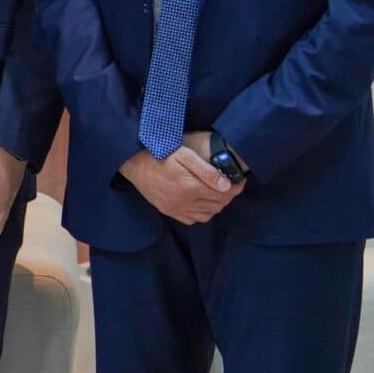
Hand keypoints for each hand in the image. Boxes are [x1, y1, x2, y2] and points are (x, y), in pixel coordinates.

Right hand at [120, 141, 239, 224]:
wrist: (133, 162)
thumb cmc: (160, 153)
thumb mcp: (184, 155)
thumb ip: (206, 170)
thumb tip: (226, 185)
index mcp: (190, 187)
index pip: (222, 193)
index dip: (236, 188)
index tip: (241, 181)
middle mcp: (184, 202)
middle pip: (216, 205)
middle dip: (228, 196)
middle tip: (232, 186)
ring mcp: (175, 209)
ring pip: (206, 215)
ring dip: (216, 206)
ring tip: (218, 193)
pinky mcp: (167, 211)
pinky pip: (192, 219)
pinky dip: (202, 213)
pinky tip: (202, 202)